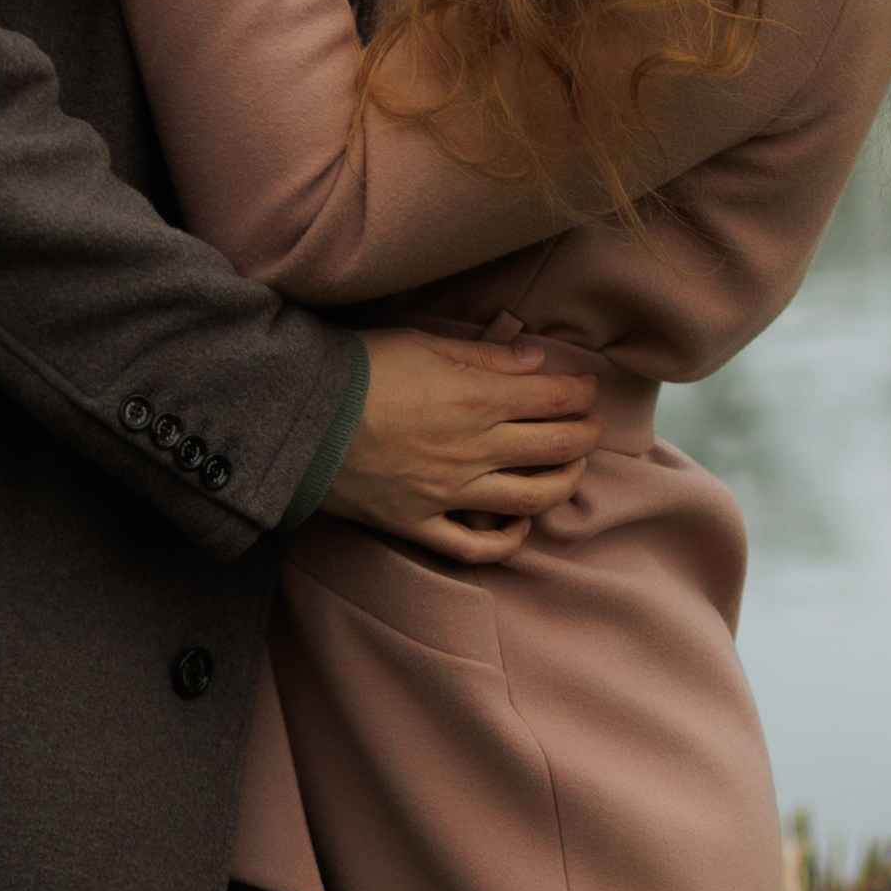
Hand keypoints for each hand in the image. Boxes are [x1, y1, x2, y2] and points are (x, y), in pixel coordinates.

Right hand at [322, 331, 600, 564]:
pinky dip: (507, 542)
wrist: (300, 416)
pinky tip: (520, 525)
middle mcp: (474, 450)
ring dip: (563, 484)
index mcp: (478, 398)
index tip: (588, 387)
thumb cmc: (359, 368)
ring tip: (572, 471)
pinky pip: (474, 547)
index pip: (555, 400)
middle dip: (584, 435)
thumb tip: (537, 362)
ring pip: (529, 499)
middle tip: (591, 426)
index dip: (581, 393)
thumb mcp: (424, 343)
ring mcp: (449, 493)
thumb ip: (486, 356)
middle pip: (555, 449)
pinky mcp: (419, 523)